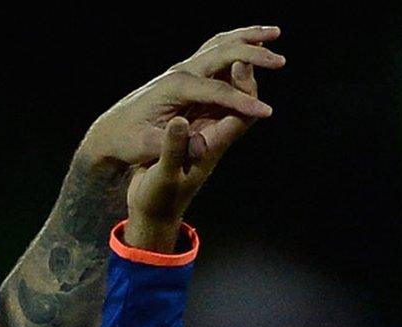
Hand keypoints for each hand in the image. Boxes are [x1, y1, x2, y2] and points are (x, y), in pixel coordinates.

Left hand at [77, 26, 281, 171]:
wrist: (110, 130)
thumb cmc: (127, 141)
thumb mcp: (144, 147)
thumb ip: (171, 145)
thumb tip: (199, 146)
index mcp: (174, 87)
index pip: (216, 92)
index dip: (242, 102)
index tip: (266, 112)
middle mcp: (180, 72)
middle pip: (222, 54)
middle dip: (253, 56)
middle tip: (281, 61)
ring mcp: (183, 69)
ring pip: (220, 45)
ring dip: (248, 37)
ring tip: (274, 33)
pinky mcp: (187, 74)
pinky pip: (216, 51)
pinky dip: (236, 42)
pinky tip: (253, 41)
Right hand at [125, 58, 264, 251]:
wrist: (152, 210)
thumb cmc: (158, 198)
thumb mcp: (162, 175)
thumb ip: (171, 149)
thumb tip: (180, 122)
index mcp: (211, 145)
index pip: (240, 114)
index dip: (245, 88)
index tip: (240, 63)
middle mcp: (213, 135)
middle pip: (241, 100)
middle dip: (246, 72)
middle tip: (249, 42)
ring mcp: (203, 131)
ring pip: (226, 96)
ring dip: (231, 72)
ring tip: (234, 42)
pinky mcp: (191, 129)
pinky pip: (208, 99)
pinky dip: (213, 80)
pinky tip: (206, 62)